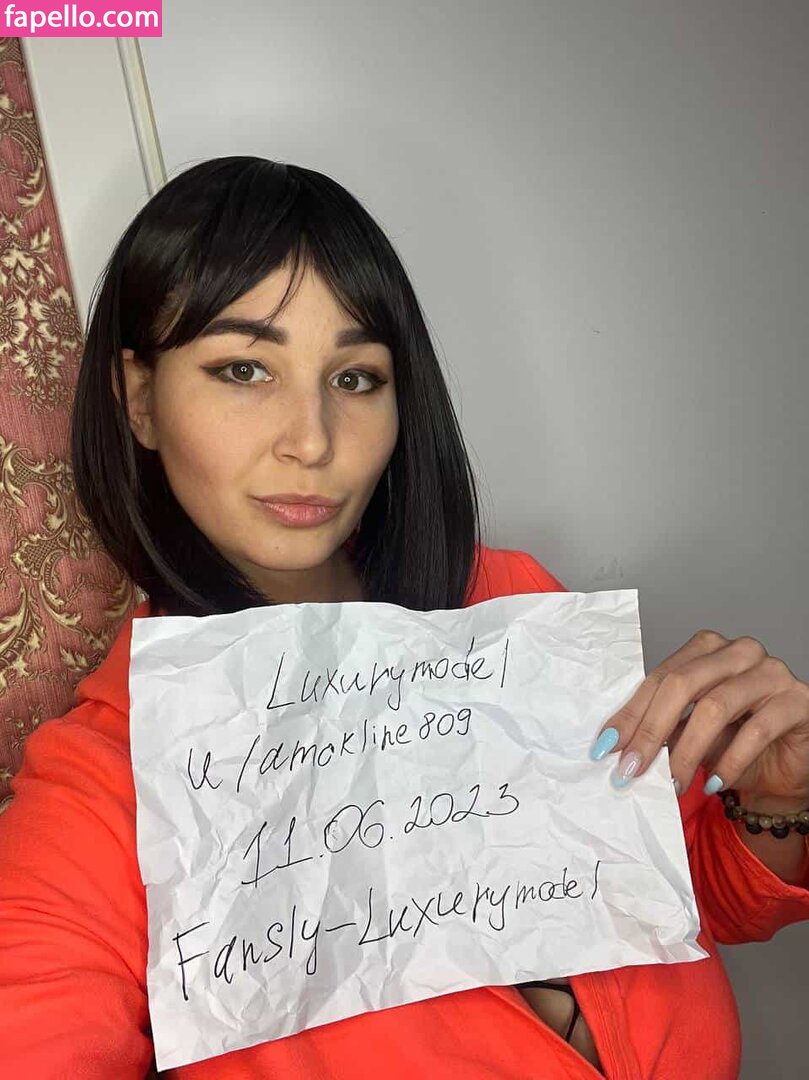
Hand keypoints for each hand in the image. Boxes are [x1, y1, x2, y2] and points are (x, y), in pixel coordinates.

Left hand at [589, 630, 808, 804]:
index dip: (630, 714)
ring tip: (672, 783)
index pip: (659, 678)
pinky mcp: (797, 700)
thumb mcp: (689, 734)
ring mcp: (771, 672)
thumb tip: (618, 746)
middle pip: (682, 684)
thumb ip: (661, 730)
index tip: (607, 747)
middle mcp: (739, 651)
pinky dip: (729, 762)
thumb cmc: (735, 743)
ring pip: (715, 706)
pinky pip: (756, 730)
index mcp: (706, 649)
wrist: (785, 768)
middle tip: (632, 768)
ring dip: (687, 751)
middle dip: (651, 731)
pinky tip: (712, 783)